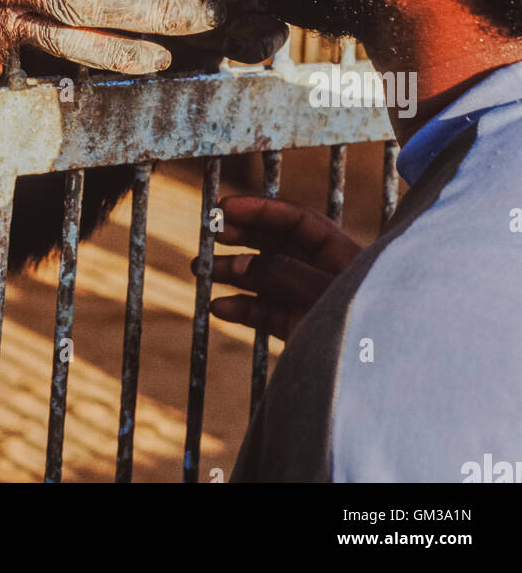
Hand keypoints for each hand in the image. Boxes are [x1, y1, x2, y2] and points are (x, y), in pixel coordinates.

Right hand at [198, 195, 362, 339]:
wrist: (382, 377)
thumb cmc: (364, 324)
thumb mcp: (324, 292)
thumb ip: (283, 273)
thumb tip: (241, 263)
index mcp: (338, 251)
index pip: (295, 220)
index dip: (259, 210)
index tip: (225, 207)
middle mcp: (320, 271)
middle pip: (274, 244)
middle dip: (240, 236)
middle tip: (209, 233)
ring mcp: (307, 299)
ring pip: (263, 277)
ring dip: (232, 271)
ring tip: (200, 269)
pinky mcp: (299, 327)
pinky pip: (264, 312)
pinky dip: (241, 309)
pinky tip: (217, 307)